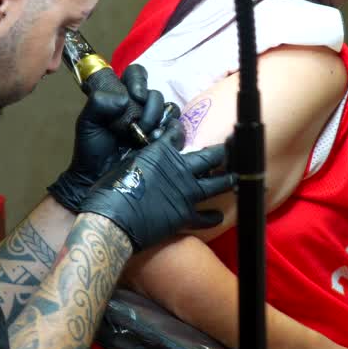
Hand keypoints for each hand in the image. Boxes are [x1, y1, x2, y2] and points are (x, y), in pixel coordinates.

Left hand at [48, 64, 177, 211]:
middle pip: (156, 94)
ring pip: (169, 109)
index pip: (136, 74)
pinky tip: (156, 142)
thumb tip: (123, 99)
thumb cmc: (91, 151)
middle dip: (149, 108)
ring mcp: (154, 124)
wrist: (97, 181)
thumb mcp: (87, 123)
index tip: (135, 96)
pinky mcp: (165, 140)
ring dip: (160, 120)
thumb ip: (98, 103)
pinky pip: (177, 128)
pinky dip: (170, 133)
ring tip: (148, 137)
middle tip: (138, 126)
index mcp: (121, 97)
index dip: (139, 80)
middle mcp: (140, 108)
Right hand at [78, 121, 235, 251]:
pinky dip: (213, 217)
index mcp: (162, 151)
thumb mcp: (125, 162)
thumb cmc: (110, 189)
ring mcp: (186, 193)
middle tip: (233, 148)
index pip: (179, 133)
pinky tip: (218, 216)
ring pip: (218, 183)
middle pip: (211, 156)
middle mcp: (180, 169)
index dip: (184, 130)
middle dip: (223, 151)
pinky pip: (206, 217)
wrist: (112, 219)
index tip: (190, 129)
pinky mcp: (186, 216)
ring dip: (229, 180)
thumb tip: (144, 154)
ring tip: (236, 178)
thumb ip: (141, 156)